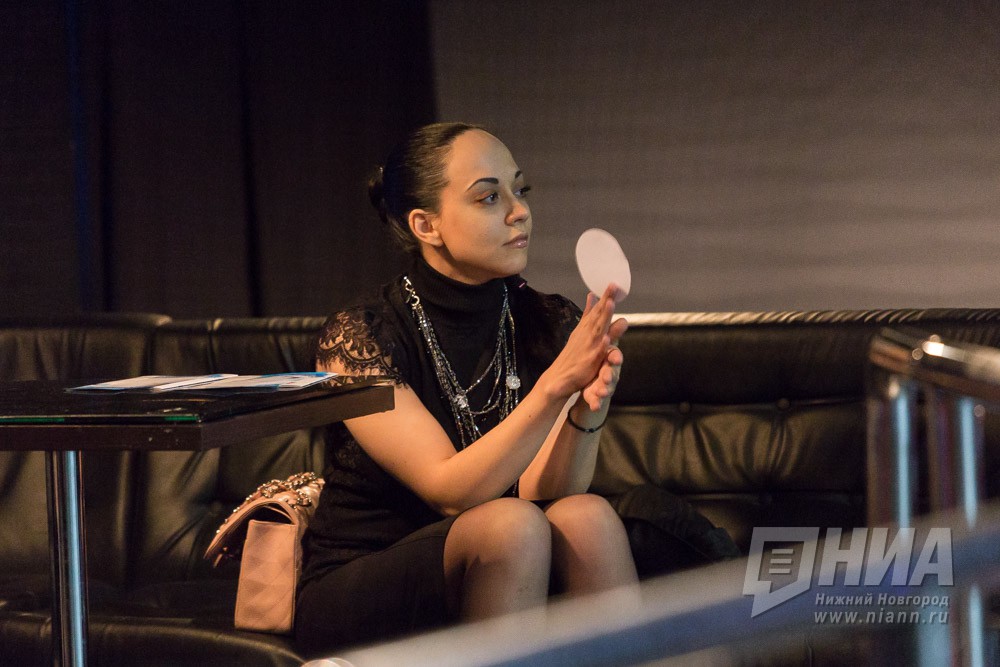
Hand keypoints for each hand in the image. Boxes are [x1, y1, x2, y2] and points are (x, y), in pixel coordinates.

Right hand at [540, 283, 627, 400]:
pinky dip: (601, 345)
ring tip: (610, 304)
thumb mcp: (581, 330)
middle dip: (606, 300)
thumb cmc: (573, 354)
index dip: (605, 296)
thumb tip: (592, 295)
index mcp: (586, 327)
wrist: (558, 376)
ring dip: (604, 317)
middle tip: (613, 286)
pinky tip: (607, 338)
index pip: (597, 309)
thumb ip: (589, 314)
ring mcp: (588, 346)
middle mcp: (587, 334)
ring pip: (598, 330)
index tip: (613, 283)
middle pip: (598, 315)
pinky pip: (596, 353)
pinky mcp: (589, 361)